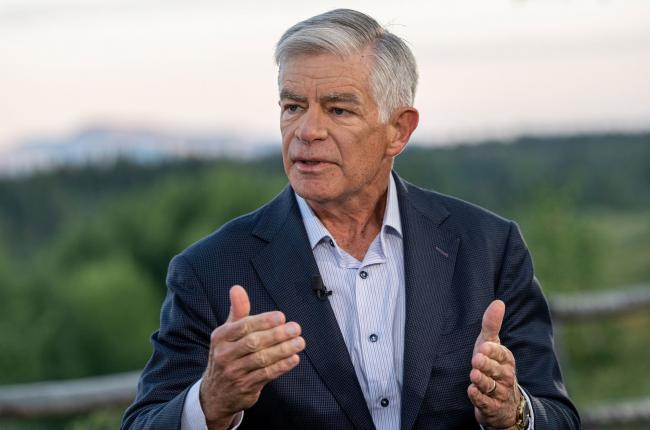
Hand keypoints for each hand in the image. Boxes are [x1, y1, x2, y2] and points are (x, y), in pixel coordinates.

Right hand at [199, 285, 304, 429]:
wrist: (216, 393)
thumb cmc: (227, 354)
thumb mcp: (228, 333)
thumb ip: (237, 311)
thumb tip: (237, 288)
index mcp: (221, 337)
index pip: (243, 326)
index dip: (263, 321)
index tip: (281, 317)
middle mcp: (224, 355)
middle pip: (254, 343)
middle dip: (277, 335)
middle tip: (296, 328)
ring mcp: (234, 372)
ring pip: (262, 359)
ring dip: (283, 350)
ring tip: (300, 342)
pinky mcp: (244, 387)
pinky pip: (266, 375)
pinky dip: (281, 367)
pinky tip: (294, 359)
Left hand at [467, 300, 520, 429]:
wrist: (502, 403)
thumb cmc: (493, 367)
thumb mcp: (491, 345)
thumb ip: (492, 325)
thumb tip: (498, 302)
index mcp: (506, 360)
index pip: (502, 355)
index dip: (493, 351)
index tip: (484, 346)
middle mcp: (506, 377)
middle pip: (498, 371)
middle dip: (487, 366)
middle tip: (477, 359)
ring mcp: (500, 394)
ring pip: (492, 387)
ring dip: (483, 381)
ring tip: (474, 375)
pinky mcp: (492, 408)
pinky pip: (485, 403)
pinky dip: (478, 398)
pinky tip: (472, 391)